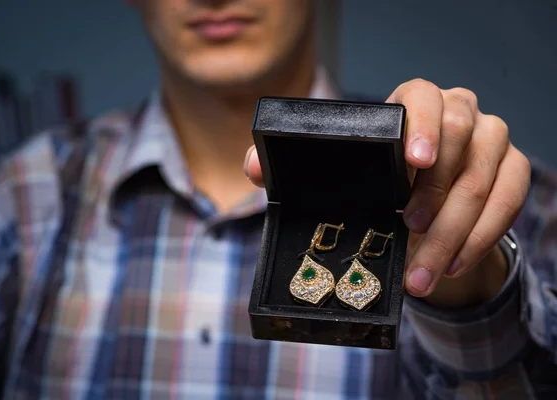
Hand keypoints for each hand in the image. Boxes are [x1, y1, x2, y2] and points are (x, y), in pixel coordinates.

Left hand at [244, 79, 530, 305]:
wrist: (424, 198)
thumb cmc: (380, 177)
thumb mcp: (344, 168)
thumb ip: (299, 163)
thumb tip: (253, 167)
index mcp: (415, 102)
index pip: (423, 96)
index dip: (421, 124)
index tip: (411, 161)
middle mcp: (461, 113)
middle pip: (462, 139)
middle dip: (436, 191)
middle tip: (409, 229)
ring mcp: (492, 142)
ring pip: (484, 182)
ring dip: (454, 233)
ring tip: (421, 272)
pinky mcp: (513, 173)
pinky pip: (509, 204)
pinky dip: (480, 239)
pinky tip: (451, 266)